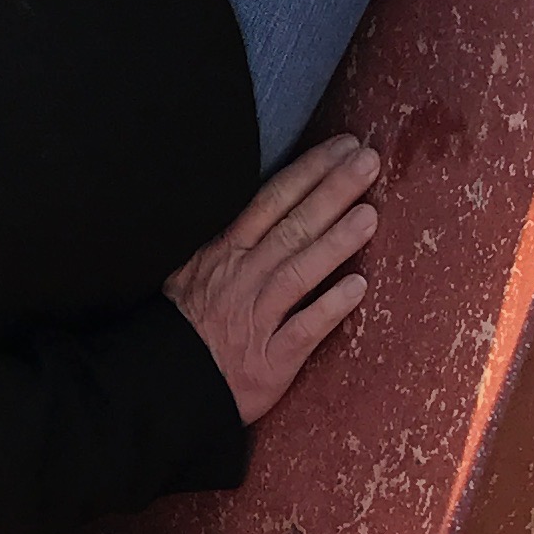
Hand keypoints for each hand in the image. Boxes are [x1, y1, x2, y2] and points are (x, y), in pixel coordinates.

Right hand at [165, 136, 377, 424]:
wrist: (164, 387)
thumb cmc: (186, 325)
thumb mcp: (193, 268)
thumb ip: (231, 237)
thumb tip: (270, 200)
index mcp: (224, 252)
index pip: (272, 201)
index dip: (310, 171)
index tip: (344, 147)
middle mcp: (242, 278)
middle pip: (292, 227)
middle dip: (331, 191)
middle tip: (367, 161)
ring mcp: (257, 319)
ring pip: (298, 272)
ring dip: (334, 243)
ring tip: (369, 215)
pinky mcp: (270, 361)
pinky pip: (302, 330)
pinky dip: (329, 307)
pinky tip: (358, 287)